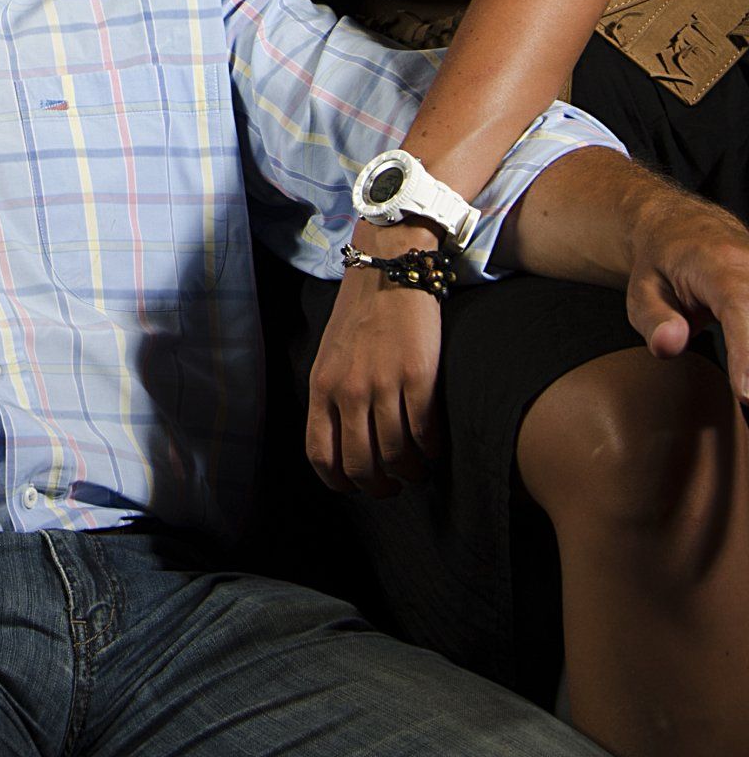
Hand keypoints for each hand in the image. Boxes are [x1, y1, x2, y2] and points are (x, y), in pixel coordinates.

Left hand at [306, 239, 444, 497]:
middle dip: (381, 487)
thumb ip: (332, 399)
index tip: (358, 486)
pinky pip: (425, 432)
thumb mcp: (330, 359)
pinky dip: (432, 449)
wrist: (389, 269)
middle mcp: (348, 390)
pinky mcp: (418, 374)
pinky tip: (435, 445)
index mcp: (321, 388)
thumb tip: (345, 446)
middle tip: (396, 485)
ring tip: (419, 467)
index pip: (322, 457)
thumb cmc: (361, 318)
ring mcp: (383, 383)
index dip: (341, 483)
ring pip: (397, 456)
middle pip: (362, 466)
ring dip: (412, 471)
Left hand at [625, 190, 748, 398]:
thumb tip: (670, 345)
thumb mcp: (642, 293)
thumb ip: (654, 321)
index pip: (738, 307)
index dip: (745, 354)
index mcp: (717, 263)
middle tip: (745, 402)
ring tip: (744, 396)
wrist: (682, 228)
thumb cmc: (660, 266)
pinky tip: (747, 380)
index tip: (746, 394)